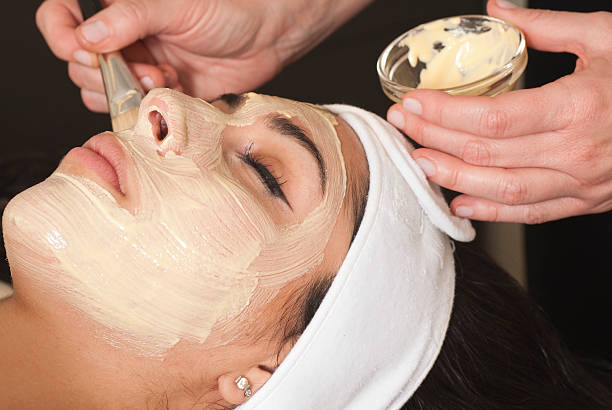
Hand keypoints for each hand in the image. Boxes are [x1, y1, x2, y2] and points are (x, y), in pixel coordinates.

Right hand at [36, 0, 370, 111]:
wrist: (269, 38)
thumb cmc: (230, 10)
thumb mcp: (177, 7)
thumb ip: (130, 18)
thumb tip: (88, 35)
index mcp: (120, 10)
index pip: (63, 18)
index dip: (59, 34)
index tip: (78, 48)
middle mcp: (124, 39)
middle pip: (80, 65)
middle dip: (106, 72)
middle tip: (143, 67)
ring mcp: (140, 69)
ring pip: (103, 93)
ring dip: (127, 93)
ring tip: (162, 79)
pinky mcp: (160, 96)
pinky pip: (135, 111)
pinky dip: (147, 108)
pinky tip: (174, 92)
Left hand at [386, 1, 611, 223]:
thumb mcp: (608, 39)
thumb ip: (549, 27)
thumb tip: (500, 8)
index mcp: (579, 106)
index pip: (491, 119)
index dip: (444, 114)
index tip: (414, 103)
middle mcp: (575, 152)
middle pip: (485, 154)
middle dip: (434, 139)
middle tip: (403, 126)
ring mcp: (579, 183)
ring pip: (500, 190)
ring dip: (451, 178)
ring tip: (418, 162)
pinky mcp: (583, 201)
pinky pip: (529, 215)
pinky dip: (490, 212)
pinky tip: (458, 203)